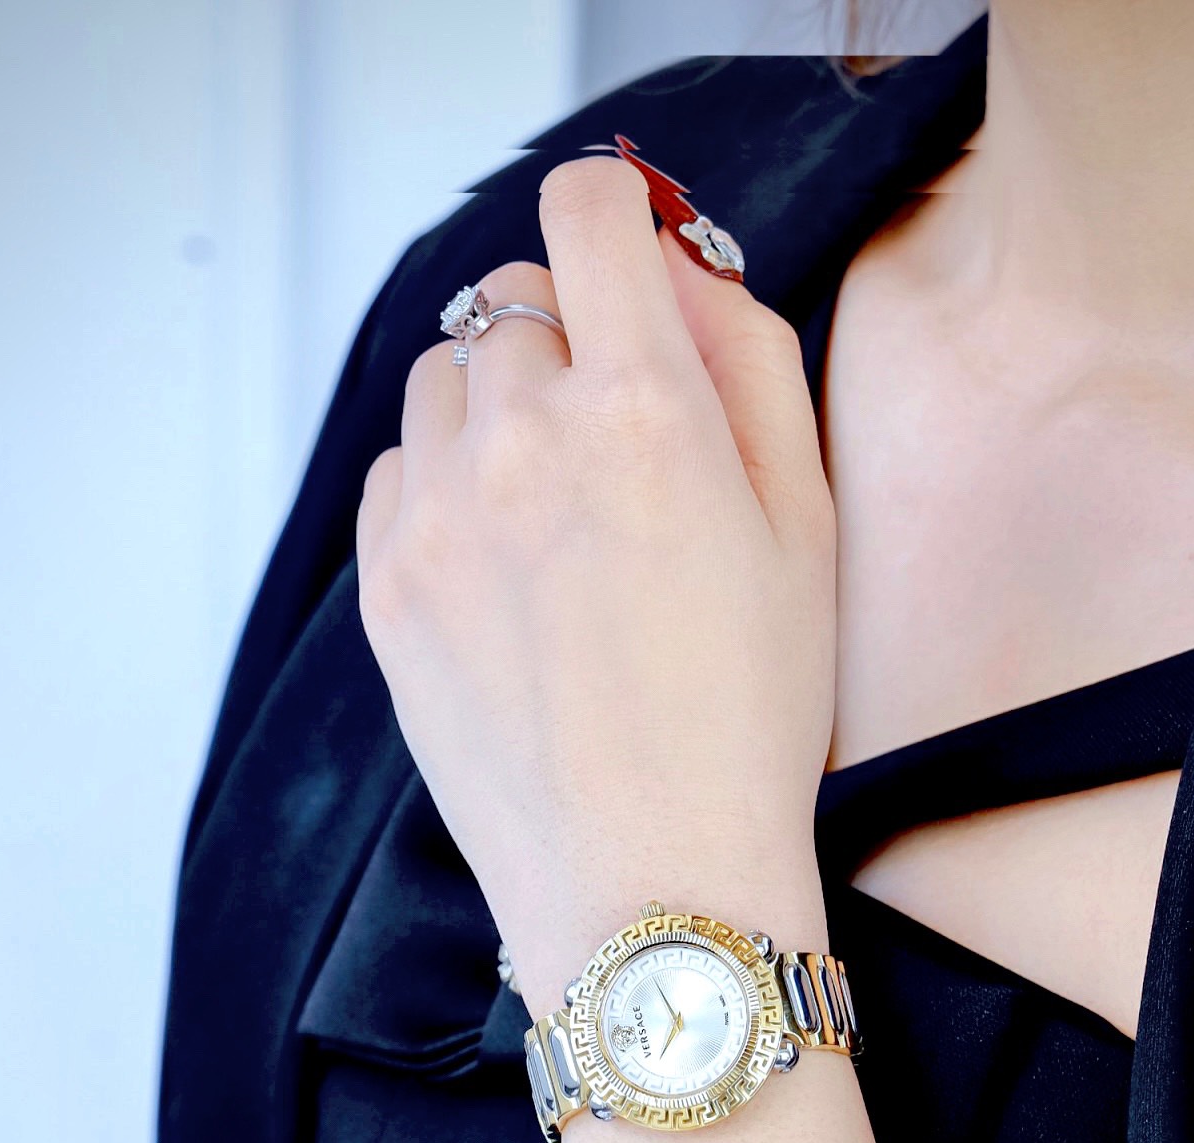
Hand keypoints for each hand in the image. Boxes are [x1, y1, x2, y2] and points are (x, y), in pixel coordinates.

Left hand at [356, 156, 835, 1012]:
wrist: (649, 882)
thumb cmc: (747, 723)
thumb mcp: (806, 529)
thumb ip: (749, 362)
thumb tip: (681, 272)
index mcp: (643, 409)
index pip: (588, 209)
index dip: (616, 216)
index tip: (629, 259)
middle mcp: (522, 441)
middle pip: (514, 298)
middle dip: (569, 339)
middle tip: (621, 441)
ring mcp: (439, 516)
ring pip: (445, 378)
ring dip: (497, 406)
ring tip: (559, 513)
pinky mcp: (388, 586)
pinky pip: (399, 470)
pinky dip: (446, 484)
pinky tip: (508, 564)